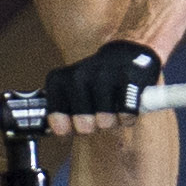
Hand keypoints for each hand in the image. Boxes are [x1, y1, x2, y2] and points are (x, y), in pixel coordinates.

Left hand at [42, 39, 159, 133]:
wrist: (125, 53)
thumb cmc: (95, 82)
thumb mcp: (71, 93)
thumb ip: (61, 114)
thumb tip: (59, 131)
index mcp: (59, 80)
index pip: (57, 119)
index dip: (66, 129)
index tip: (71, 127)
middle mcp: (79, 75)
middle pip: (83, 125)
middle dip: (91, 127)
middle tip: (95, 117)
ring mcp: (104, 74)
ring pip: (105, 121)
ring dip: (111, 122)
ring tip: (112, 110)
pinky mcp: (129, 77)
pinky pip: (126, 114)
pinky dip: (127, 117)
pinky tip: (125, 108)